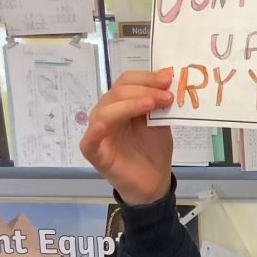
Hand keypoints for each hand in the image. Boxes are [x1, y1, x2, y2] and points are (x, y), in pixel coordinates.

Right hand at [79, 70, 174, 205]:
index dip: (146, 78)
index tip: (168, 80)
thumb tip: (166, 74)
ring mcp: (98, 132)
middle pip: (117, 93)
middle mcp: (106, 113)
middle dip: (143, 90)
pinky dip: (94, 133)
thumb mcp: (160, 122)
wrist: (153, 182)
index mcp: (120, 103)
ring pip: (106, 112)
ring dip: (129, 105)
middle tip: (166, 95)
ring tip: (151, 104)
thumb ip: (159, 103)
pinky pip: (89, 141)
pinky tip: (103, 127)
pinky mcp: (94, 152)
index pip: (126, 82)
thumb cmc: (153, 150)